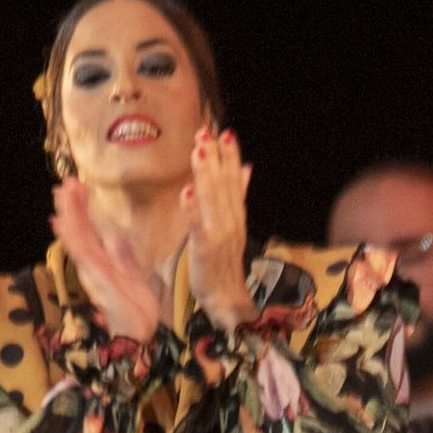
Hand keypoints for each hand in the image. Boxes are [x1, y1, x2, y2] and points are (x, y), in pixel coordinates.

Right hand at [50, 179, 160, 343]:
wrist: (141, 334)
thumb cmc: (137, 309)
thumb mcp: (133, 274)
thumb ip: (123, 255)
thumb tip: (114, 234)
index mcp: (104, 260)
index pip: (90, 229)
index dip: (84, 208)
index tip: (79, 185)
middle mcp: (94, 264)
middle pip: (80, 230)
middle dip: (72, 206)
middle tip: (65, 182)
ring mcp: (93, 271)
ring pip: (78, 238)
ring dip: (69, 215)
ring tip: (61, 194)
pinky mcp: (97, 280)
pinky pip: (82, 255)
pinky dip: (72, 238)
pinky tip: (63, 223)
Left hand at [183, 125, 254, 334]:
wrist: (228, 300)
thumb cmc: (224, 264)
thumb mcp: (233, 226)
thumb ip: (237, 196)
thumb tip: (246, 168)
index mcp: (236, 216)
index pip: (234, 181)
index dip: (230, 157)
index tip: (224, 132)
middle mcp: (230, 222)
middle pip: (223, 185)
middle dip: (215, 158)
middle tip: (206, 132)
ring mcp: (219, 235)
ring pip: (212, 199)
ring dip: (206, 174)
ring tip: (199, 150)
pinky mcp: (206, 249)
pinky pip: (198, 225)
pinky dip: (193, 208)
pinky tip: (187, 190)